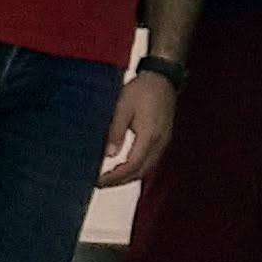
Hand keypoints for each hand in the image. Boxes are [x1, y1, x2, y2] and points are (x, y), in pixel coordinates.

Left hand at [97, 69, 175, 188]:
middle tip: (100, 183)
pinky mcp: (164, 139)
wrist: (163, 78)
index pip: (132, 166)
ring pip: (147, 169)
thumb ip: (116, 131)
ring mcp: (164, 142)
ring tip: (110, 178)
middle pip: (140, 172)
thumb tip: (109, 155)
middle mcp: (159, 142)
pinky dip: (137, 169)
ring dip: (128, 176)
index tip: (98, 181)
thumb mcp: (123, 107)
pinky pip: (151, 161)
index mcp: (149, 135)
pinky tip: (125, 166)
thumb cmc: (143, 89)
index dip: (115, 177)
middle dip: (120, 181)